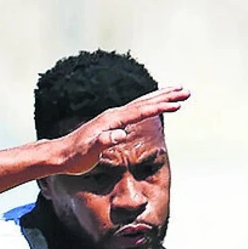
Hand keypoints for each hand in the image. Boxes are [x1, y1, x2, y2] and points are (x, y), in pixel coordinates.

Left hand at [50, 87, 188, 175]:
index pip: (141, 110)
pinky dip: (149, 105)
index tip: (178, 103)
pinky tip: (154, 106)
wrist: (60, 154)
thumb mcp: (89, 153)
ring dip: (160, 97)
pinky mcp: (111, 123)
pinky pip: (135, 110)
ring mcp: (113, 117)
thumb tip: (120, 134)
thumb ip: (103, 142)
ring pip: (141, 103)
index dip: (161, 106)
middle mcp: (114, 114)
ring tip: (178, 93)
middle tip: (187, 91)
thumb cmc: (74, 157)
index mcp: (112, 119)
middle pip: (145, 101)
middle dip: (167, 95)